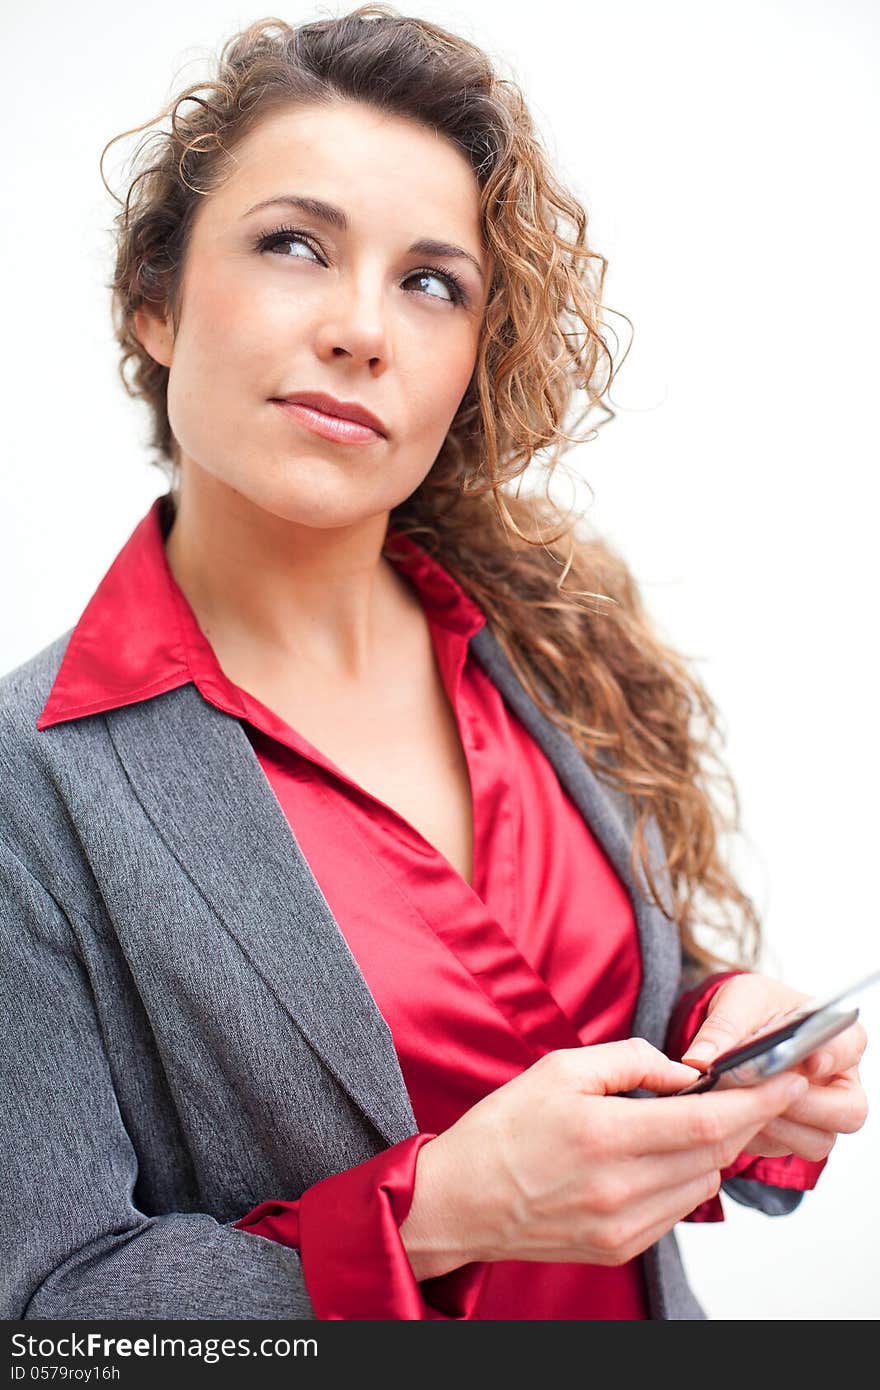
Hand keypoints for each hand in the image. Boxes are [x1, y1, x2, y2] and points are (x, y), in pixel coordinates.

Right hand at [398, 1038, 809, 1279]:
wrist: (459, 1201)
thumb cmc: (503, 1129)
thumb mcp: (558, 1069)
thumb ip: (630, 1061)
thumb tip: (686, 1073)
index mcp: (602, 1136)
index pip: (706, 1123)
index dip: (755, 1101)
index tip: (784, 1079)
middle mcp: (618, 1190)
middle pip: (714, 1155)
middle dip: (743, 1119)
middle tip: (751, 1090)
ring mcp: (621, 1227)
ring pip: (702, 1184)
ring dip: (714, 1149)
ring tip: (697, 1118)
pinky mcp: (618, 1248)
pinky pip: (677, 1210)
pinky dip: (686, 1178)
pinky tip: (664, 1154)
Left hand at [681, 972, 868, 1161]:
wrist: (738, 1028)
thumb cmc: (753, 1007)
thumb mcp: (738, 1000)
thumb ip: (724, 1025)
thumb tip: (701, 1061)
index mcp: (837, 1036)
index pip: (849, 1048)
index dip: (832, 1058)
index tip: (807, 1061)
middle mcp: (838, 1081)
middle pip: (848, 1111)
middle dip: (804, 1105)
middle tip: (764, 1091)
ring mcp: (818, 1114)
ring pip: (816, 1140)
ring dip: (775, 1126)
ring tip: (737, 1103)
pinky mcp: (791, 1134)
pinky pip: (782, 1149)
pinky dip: (753, 1136)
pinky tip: (727, 1117)